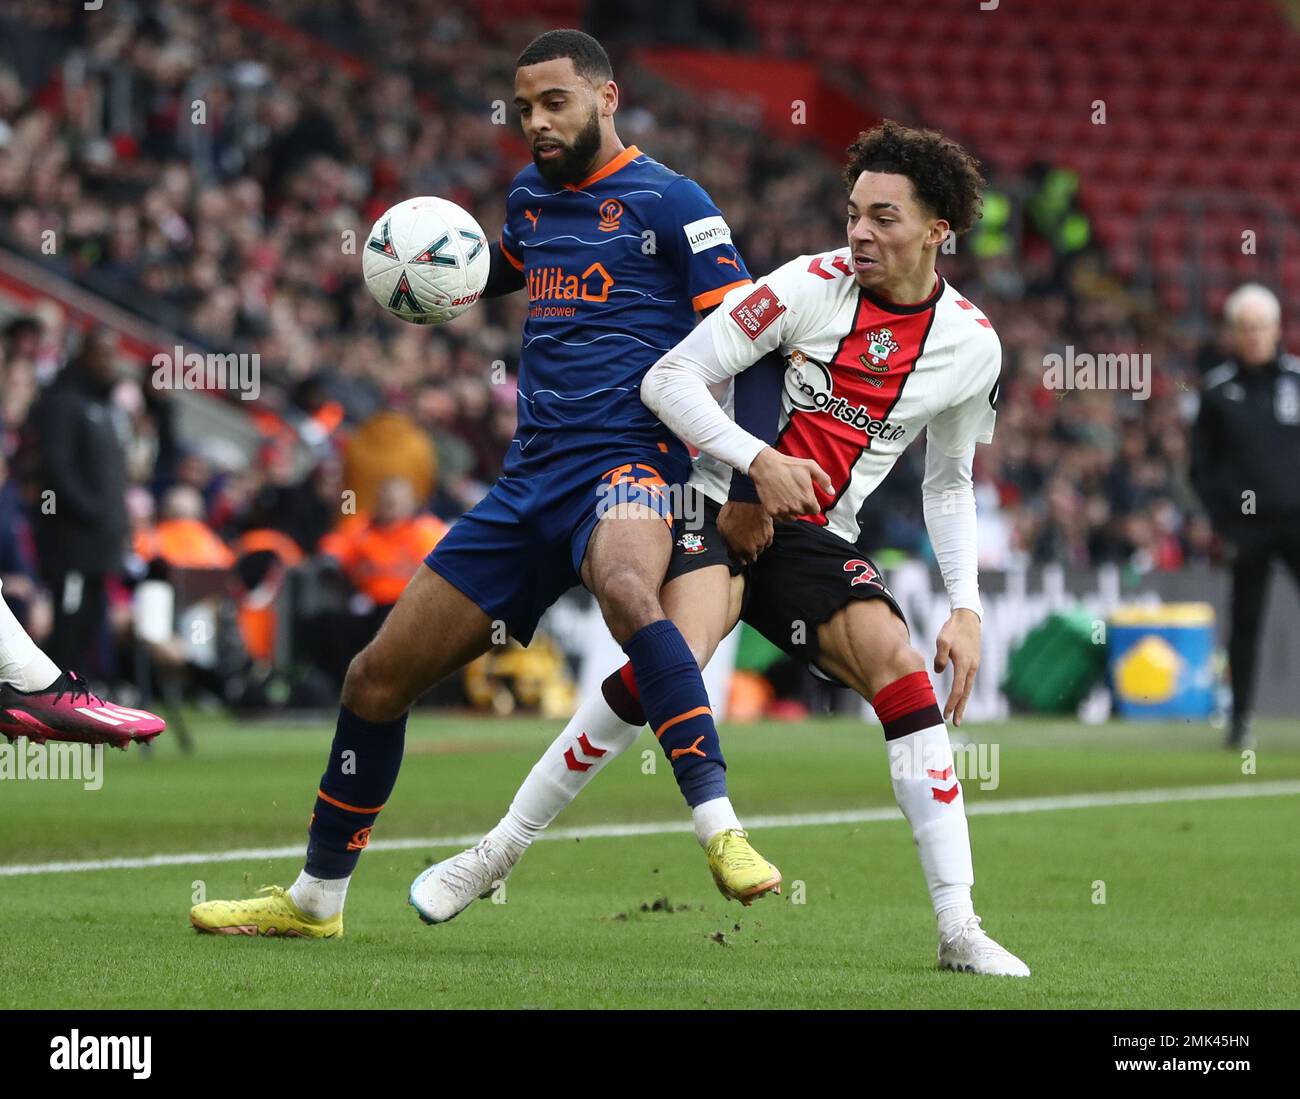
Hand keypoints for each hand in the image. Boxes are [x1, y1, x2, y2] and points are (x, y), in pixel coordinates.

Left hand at [717, 501, 772, 564]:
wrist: (747, 499)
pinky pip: (767, 543)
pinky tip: (760, 534)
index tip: (740, 556)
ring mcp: (761, 542)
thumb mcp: (721, 527)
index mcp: (737, 548)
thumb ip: (726, 541)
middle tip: (746, 546)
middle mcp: (750, 548)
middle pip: (751, 558)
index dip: (739, 558)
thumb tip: (728, 547)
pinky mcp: (769, 534)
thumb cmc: (733, 510)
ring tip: (753, 538)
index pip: (740, 561)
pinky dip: (764, 540)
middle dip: (748, 554)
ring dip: (757, 547)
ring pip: (760, 550)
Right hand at [748, 447, 832, 521]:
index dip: (811, 503)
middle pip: (803, 513)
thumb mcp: (811, 467)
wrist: (766, 466)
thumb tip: (832, 492)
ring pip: (792, 517)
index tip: (805, 496)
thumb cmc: (789, 465)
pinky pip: (781, 519)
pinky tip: (779, 502)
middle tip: (795, 494)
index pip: (814, 510)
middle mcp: (796, 507)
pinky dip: (781, 513)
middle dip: (801, 506)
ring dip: (792, 511)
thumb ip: (824, 480)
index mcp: (807, 499)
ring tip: (787, 498)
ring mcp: (783, 510)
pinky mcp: (772, 511)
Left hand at [933, 608, 980, 726]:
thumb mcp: (942, 639)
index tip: (946, 714)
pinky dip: (964, 692)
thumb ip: (940, 656)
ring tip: (957, 714)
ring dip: (963, 702)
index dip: (952, 703)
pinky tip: (959, 696)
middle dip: (960, 709)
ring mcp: (974, 665)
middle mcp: (971, 667)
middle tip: (955, 723)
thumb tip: (938, 671)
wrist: (968, 617)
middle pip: (966, 693)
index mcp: (964, 664)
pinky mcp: (973, 662)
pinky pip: (968, 681)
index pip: (958, 689)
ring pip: (968, 688)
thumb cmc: (953, 628)